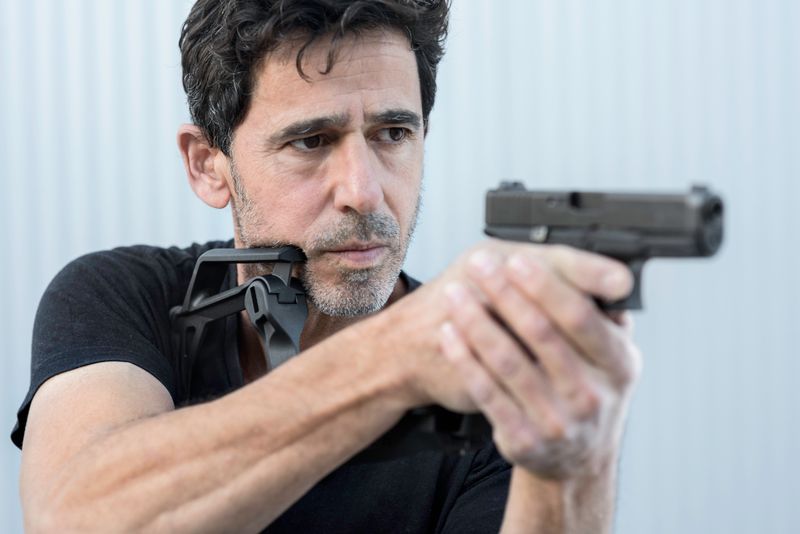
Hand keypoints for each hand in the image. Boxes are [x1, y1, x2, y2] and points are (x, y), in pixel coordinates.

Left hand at [437, 241, 641, 478]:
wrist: (576, 458)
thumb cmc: (588, 391)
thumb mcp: (610, 356)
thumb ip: (603, 314)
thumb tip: (600, 269)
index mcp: (618, 365)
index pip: (580, 317)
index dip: (545, 286)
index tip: (516, 260)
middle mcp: (590, 395)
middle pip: (540, 333)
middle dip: (504, 293)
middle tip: (478, 265)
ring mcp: (557, 421)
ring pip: (508, 361)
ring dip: (476, 321)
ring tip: (455, 294)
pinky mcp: (524, 439)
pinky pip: (486, 392)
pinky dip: (464, 359)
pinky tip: (450, 334)